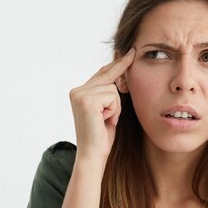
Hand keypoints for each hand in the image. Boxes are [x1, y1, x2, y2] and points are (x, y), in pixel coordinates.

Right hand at [69, 48, 135, 162]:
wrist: (93, 155)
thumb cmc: (101, 137)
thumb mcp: (107, 111)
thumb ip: (109, 94)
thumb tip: (121, 77)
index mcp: (79, 92)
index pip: (102, 73)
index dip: (117, 64)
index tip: (130, 52)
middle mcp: (77, 91)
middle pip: (108, 76)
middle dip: (120, 79)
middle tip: (131, 62)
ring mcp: (80, 94)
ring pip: (113, 88)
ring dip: (116, 107)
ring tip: (107, 121)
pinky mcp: (86, 100)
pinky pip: (113, 96)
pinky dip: (114, 110)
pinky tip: (105, 121)